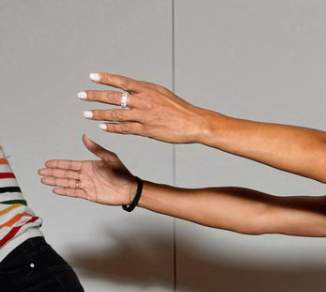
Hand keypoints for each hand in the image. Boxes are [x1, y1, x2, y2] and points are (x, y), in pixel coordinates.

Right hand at [38, 135, 136, 205]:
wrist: (131, 189)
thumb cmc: (123, 173)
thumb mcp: (109, 158)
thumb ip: (96, 148)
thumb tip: (85, 136)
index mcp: (88, 166)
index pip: (69, 164)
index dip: (58, 164)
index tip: (47, 163)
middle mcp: (85, 176)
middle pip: (65, 174)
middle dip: (52, 173)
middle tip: (40, 172)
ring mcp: (87, 185)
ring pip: (67, 183)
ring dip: (56, 181)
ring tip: (44, 180)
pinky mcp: (90, 195)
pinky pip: (75, 192)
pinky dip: (65, 191)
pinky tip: (56, 190)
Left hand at [77, 73, 211, 143]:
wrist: (194, 123)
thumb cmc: (180, 108)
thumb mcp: (162, 93)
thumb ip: (145, 92)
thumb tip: (130, 90)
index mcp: (146, 89)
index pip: (121, 81)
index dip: (105, 78)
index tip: (92, 77)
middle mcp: (142, 101)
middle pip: (113, 97)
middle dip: (95, 96)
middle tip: (81, 95)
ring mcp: (143, 116)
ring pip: (116, 114)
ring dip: (99, 114)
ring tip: (86, 114)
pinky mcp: (146, 130)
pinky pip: (125, 128)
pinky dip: (112, 127)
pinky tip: (103, 127)